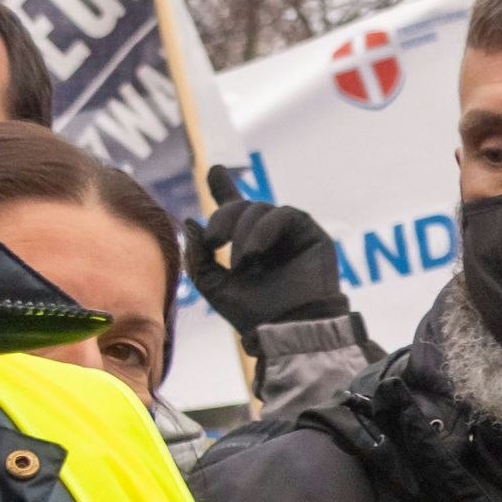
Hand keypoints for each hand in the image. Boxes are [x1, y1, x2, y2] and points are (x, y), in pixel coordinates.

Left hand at [188, 166, 351, 336]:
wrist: (286, 331)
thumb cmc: (252, 315)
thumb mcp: (212, 286)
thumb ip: (197, 256)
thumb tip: (190, 222)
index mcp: (247, 245)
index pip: (235, 209)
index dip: (223, 187)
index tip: (214, 170)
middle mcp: (269, 236)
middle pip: (241, 206)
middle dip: (222, 219)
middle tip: (214, 242)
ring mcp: (291, 234)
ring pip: (260, 208)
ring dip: (243, 232)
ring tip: (241, 261)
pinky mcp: (310, 235)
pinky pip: (284, 214)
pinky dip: (263, 229)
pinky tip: (255, 252)